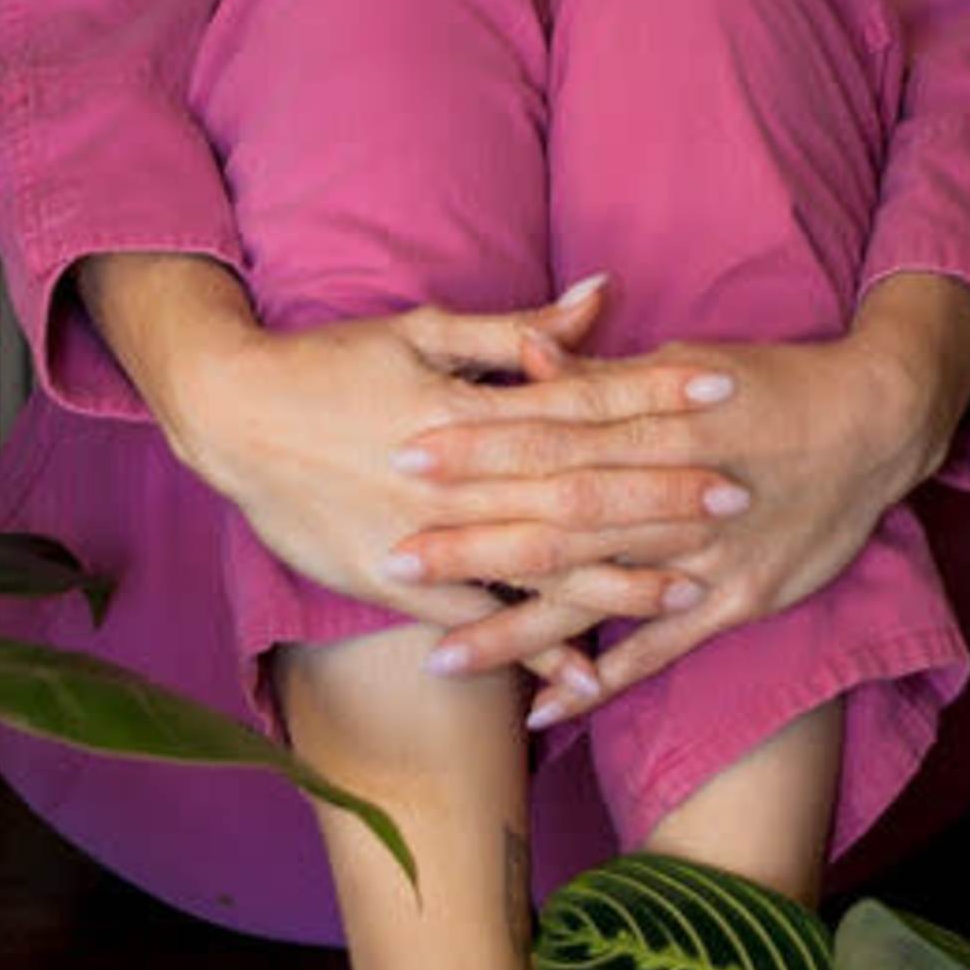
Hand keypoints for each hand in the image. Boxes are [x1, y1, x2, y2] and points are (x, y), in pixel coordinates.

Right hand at [166, 277, 748, 633]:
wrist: (231, 417)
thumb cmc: (331, 364)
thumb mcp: (422, 329)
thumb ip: (516, 325)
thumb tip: (603, 294)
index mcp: (468, 403)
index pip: (581, 400)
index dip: (653, 397)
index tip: (722, 393)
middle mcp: (457, 474)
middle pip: (575, 485)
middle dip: (658, 491)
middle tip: (738, 491)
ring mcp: (428, 534)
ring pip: (538, 559)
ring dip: (617, 575)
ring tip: (693, 585)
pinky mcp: (398, 582)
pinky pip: (477, 621)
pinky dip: (530, 647)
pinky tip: (587, 675)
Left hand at [384, 282, 969, 719]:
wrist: (878, 424)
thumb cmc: (770, 382)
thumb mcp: (685, 362)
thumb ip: (601, 375)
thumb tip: (522, 356)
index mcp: (656, 420)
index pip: (550, 433)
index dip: (478, 447)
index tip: (407, 456)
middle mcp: (675, 490)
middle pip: (560, 518)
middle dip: (475, 542)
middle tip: (394, 560)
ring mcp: (706, 554)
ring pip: (600, 593)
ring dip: (521, 628)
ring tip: (444, 657)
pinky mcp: (738, 601)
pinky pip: (662, 649)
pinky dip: (606, 678)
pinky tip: (547, 709)